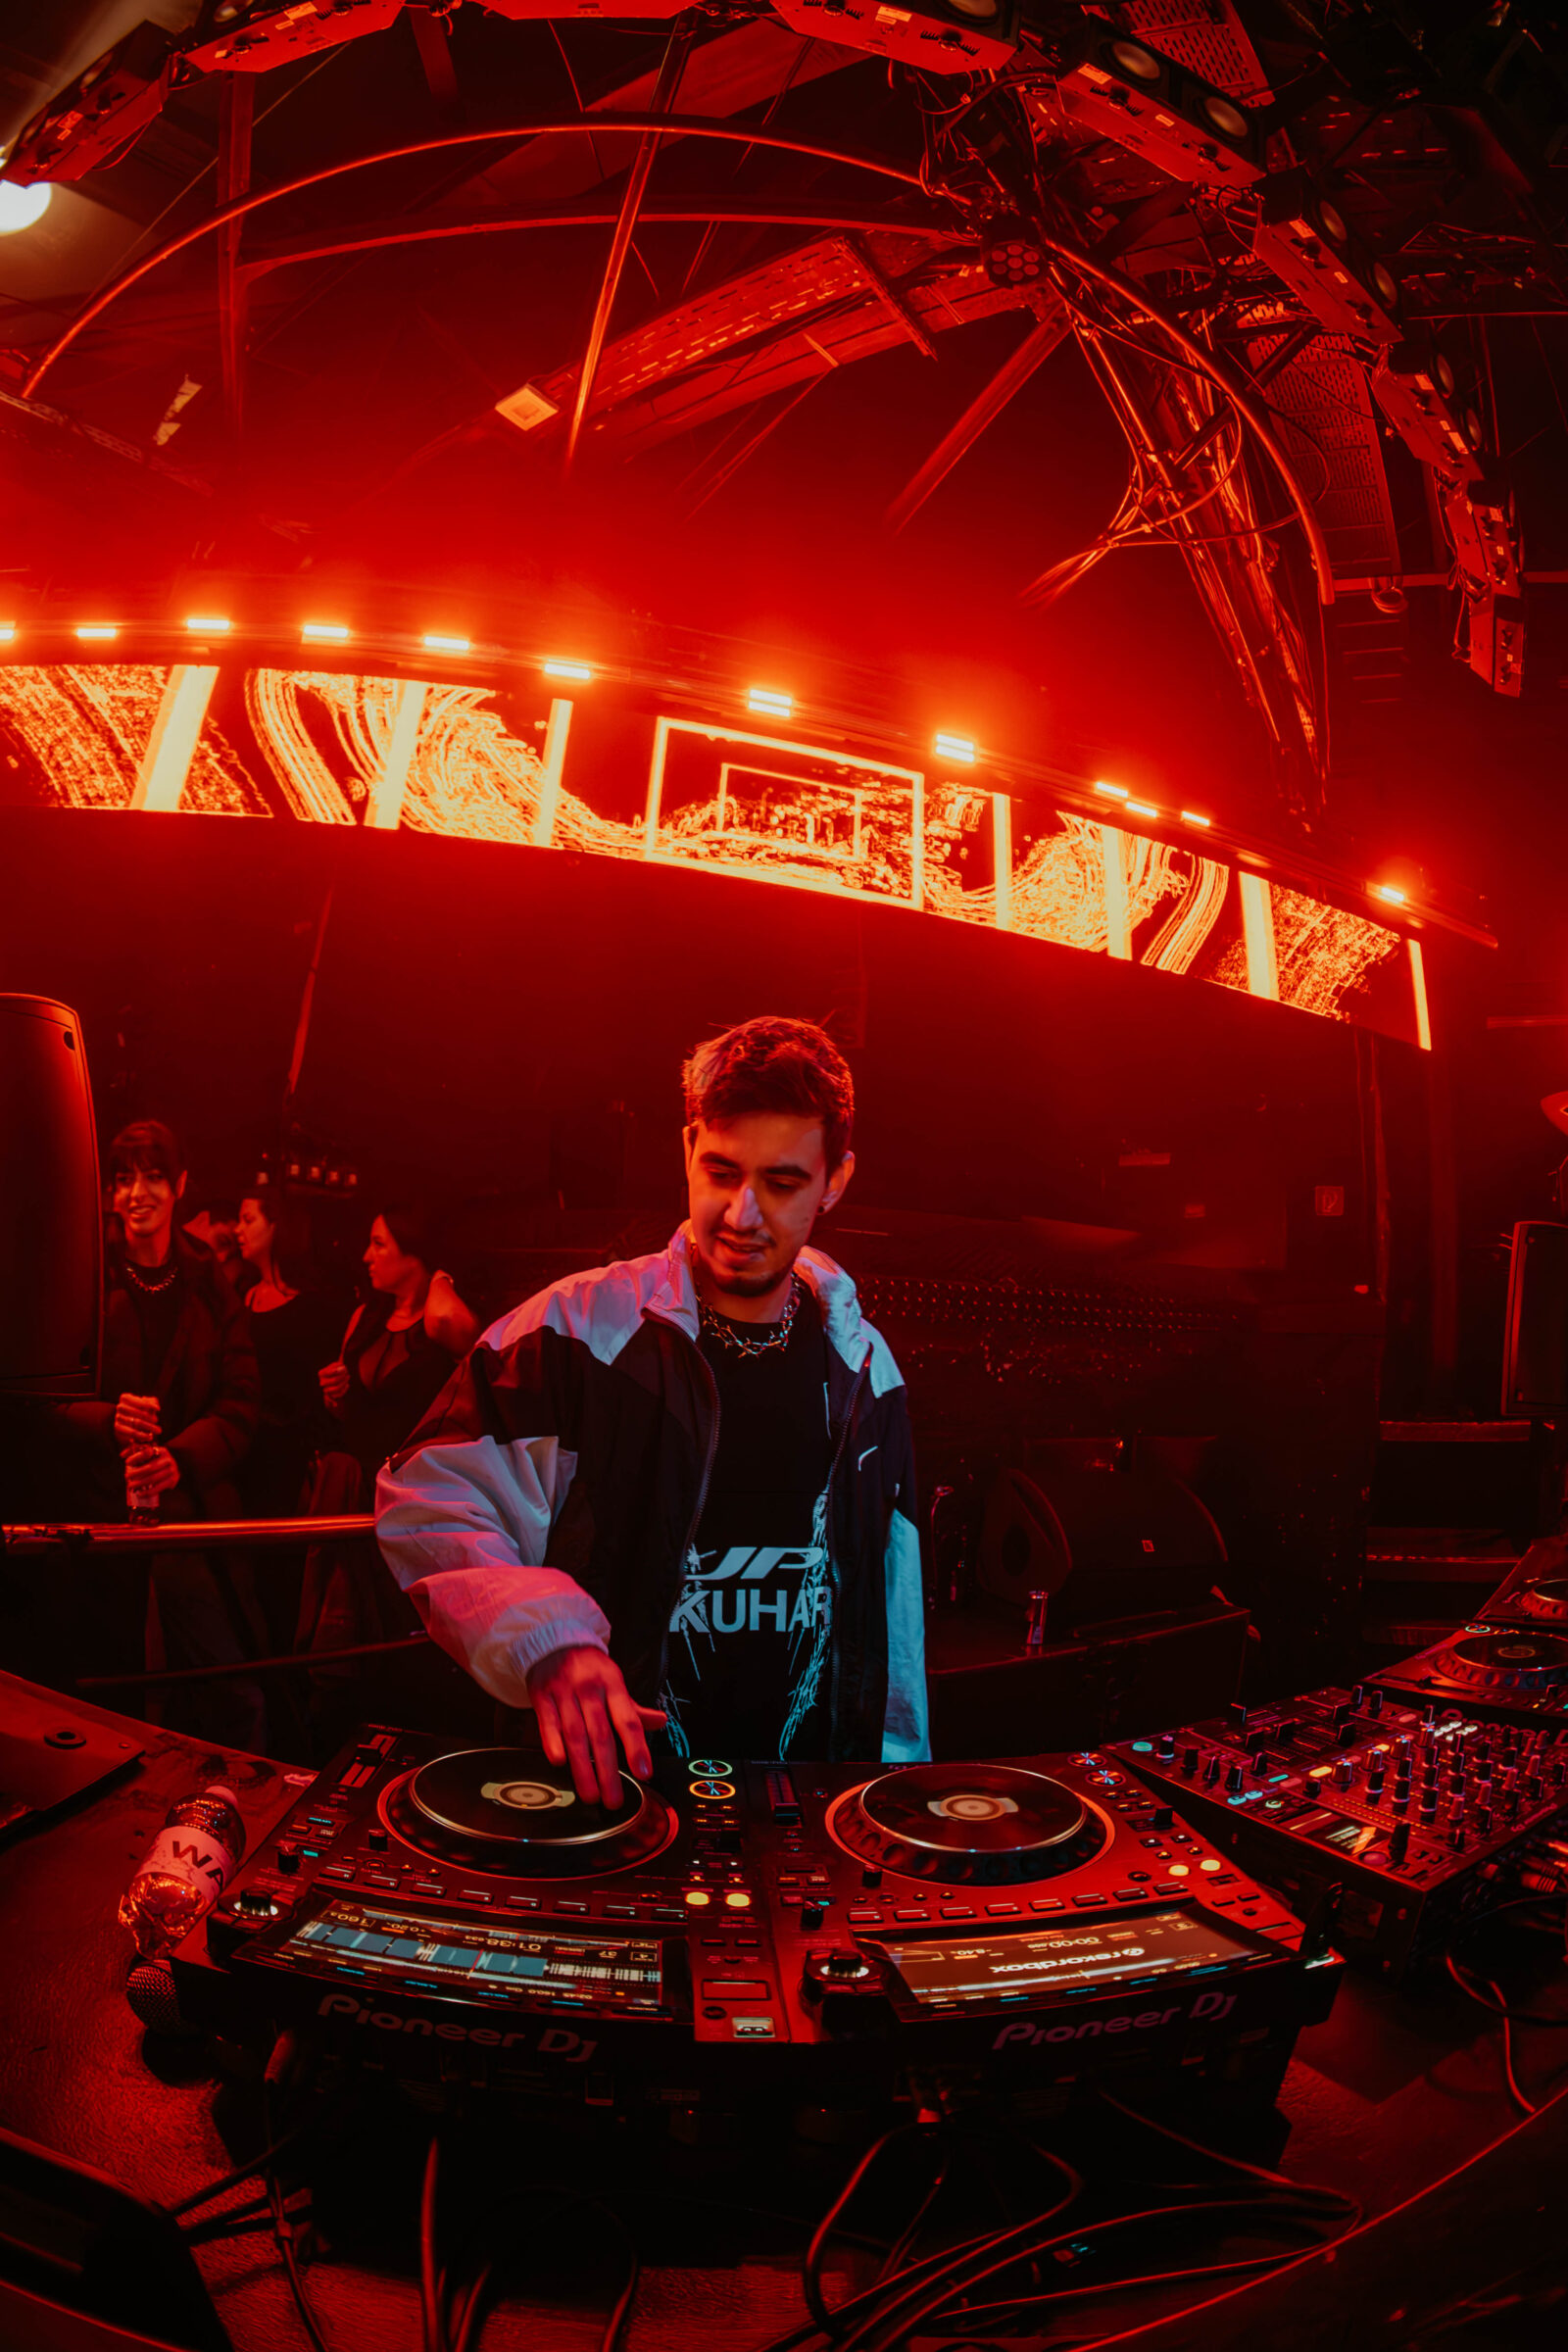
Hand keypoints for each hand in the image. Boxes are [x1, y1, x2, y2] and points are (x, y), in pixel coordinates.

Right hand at [114, 1393, 161, 1446]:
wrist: (128, 1424)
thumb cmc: (140, 1411)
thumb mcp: (146, 1405)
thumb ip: (152, 1402)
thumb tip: (155, 1406)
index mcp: (125, 1398)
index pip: (138, 1401)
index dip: (149, 1405)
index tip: (158, 1409)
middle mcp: (120, 1407)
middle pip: (138, 1413)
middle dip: (150, 1417)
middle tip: (157, 1421)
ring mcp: (118, 1417)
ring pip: (136, 1422)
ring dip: (149, 1427)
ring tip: (158, 1430)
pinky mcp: (118, 1428)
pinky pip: (131, 1432)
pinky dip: (142, 1435)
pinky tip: (150, 1437)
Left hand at [124, 1445, 180, 1501]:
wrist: (174, 1470)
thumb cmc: (158, 1462)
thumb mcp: (151, 1455)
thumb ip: (137, 1453)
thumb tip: (122, 1455)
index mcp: (161, 1451)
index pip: (148, 1452)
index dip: (136, 1457)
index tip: (127, 1463)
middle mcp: (168, 1459)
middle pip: (150, 1467)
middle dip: (136, 1473)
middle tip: (126, 1477)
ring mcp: (171, 1470)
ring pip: (153, 1479)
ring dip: (139, 1484)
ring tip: (130, 1486)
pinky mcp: (172, 1481)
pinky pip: (158, 1488)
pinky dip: (148, 1492)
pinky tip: (140, 1494)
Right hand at [319, 1359, 349, 1408]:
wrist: (334, 1384)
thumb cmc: (336, 1372)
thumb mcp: (336, 1365)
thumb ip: (339, 1360)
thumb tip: (344, 1352)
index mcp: (321, 1373)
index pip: (329, 1372)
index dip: (338, 1370)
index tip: (344, 1367)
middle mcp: (322, 1382)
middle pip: (334, 1380)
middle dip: (343, 1376)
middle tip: (347, 1372)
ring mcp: (326, 1390)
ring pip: (337, 1388)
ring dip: (344, 1382)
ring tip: (348, 1377)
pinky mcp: (331, 1396)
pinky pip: (339, 1395)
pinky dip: (344, 1389)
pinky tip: (347, 1385)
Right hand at [526, 1645, 665, 1808]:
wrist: (553, 1641)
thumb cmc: (588, 1668)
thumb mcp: (614, 1680)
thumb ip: (633, 1707)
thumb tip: (661, 1721)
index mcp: (612, 1684)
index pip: (628, 1720)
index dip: (637, 1748)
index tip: (644, 1774)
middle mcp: (589, 1688)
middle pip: (601, 1734)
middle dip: (608, 1771)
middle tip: (614, 1799)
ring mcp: (564, 1692)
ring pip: (575, 1735)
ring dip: (583, 1768)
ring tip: (591, 1795)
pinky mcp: (542, 1695)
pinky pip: (547, 1722)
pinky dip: (552, 1742)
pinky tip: (558, 1762)